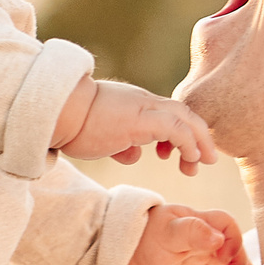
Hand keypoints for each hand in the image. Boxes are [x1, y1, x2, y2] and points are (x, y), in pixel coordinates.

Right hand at [55, 80, 222, 175]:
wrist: (56, 112)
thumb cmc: (73, 125)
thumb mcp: (104, 137)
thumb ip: (122, 144)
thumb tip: (133, 154)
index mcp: (135, 104)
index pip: (169, 113)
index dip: (182, 133)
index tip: (179, 155)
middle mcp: (144, 102)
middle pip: (183, 112)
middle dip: (200, 136)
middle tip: (206, 158)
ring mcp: (143, 108)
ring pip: (185, 118)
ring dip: (199, 142)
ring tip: (201, 163)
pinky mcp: (140, 119)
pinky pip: (175, 128)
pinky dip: (188, 143)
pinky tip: (191, 158)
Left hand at [123, 203, 253, 264]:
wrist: (118, 260)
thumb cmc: (140, 240)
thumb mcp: (167, 233)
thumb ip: (193, 232)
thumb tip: (219, 238)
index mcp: (196, 220)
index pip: (227, 225)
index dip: (233, 242)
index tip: (224, 260)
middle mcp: (200, 234)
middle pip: (231, 245)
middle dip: (236, 262)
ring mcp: (196, 252)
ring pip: (226, 260)